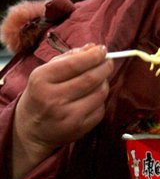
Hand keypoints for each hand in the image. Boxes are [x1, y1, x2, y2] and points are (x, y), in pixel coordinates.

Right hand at [12, 44, 112, 178]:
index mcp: (41, 80)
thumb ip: (68, 58)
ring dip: (105, 83)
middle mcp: (54, 98)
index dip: (93, 56)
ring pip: (99, 94)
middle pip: (90, 79)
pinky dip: (101, 100)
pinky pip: (100, 109)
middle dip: (104, 67)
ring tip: (101, 78)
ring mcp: (68, 115)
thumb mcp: (44, 73)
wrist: (31, 130)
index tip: (102, 50)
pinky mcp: (80, 128)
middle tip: (108, 62)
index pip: (74, 64)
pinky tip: (94, 96)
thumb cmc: (39, 96)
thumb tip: (93, 47)